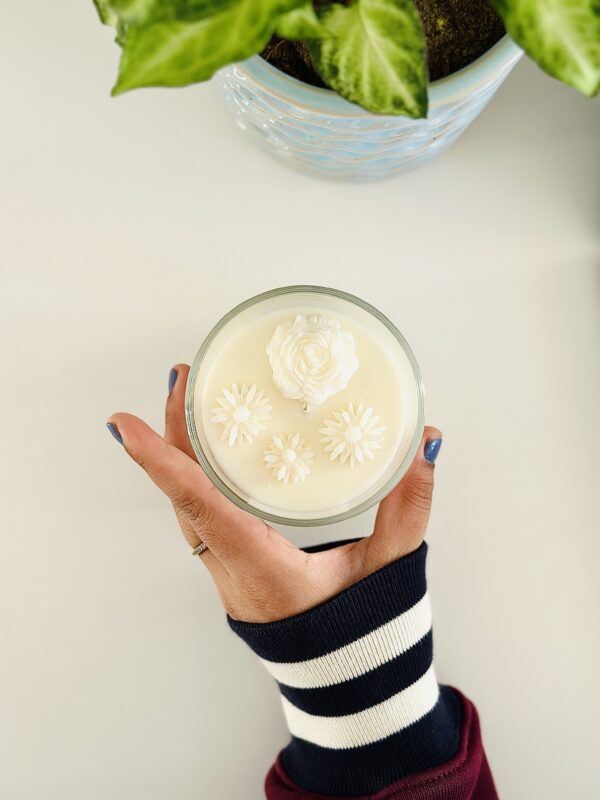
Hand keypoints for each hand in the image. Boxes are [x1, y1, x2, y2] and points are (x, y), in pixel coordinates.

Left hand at [107, 364, 441, 622]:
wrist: (340, 676)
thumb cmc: (360, 628)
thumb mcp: (389, 568)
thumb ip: (411, 507)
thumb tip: (426, 443)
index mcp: (260, 565)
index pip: (201, 506)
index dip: (161, 463)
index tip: (122, 425)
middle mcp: (229, 563)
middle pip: (182, 493)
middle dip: (171, 433)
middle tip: (184, 375)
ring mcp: (223, 562)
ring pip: (184, 499)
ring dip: (178, 447)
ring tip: (190, 392)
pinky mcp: (228, 557)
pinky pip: (197, 506)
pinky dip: (191, 467)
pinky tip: (205, 438)